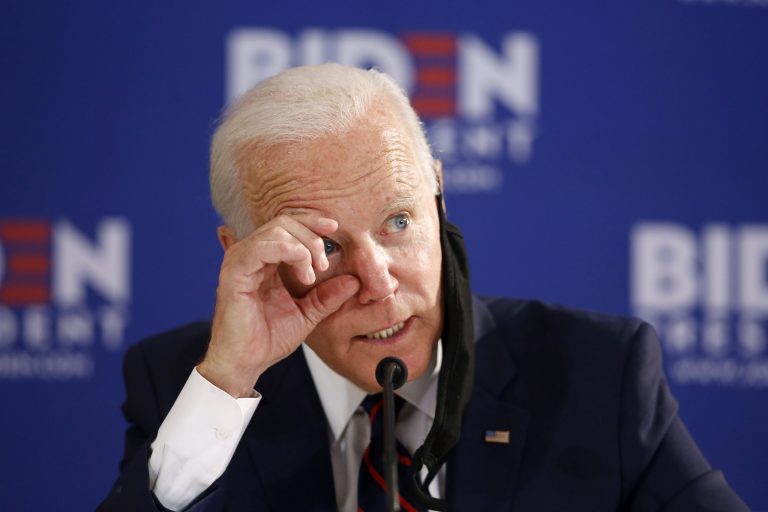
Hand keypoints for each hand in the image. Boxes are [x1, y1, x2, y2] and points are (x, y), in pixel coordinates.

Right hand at [198, 215, 359, 396]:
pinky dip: (291, 253)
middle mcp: (249, 255)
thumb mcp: (307, 313)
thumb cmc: (268, 339)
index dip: (312, 222)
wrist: (247, 363)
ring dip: (304, 247)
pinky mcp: (235, 272)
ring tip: (314, 274)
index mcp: (263, 260)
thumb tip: (353, 280)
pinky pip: (264, 246)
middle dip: (312, 238)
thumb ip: (327, 296)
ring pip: (277, 230)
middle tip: (324, 266)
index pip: (287, 226)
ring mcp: (240, 261)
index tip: (334, 228)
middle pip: (284, 222)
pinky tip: (304, 274)